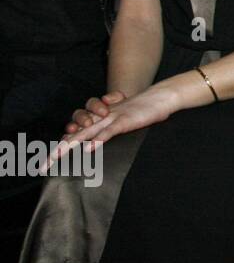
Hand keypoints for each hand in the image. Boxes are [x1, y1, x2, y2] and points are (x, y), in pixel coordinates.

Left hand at [50, 85, 179, 164]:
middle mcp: (100, 118)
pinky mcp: (123, 121)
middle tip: (44, 165)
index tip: (48, 163)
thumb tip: (94, 147)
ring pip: (86, 132)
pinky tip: (90, 149)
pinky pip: (108, 130)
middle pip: (74, 133)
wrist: (160, 97)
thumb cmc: (142, 111)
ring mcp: (111, 118)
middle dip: (58, 150)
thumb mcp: (123, 121)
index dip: (61, 146)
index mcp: (99, 119)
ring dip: (71, 144)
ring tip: (58, 155)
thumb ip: (109, 131)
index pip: (75, 132)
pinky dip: (99, 139)